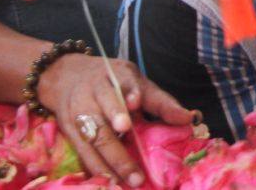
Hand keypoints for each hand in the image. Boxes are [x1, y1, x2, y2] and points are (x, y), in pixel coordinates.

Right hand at [39, 53, 195, 186]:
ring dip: (107, 164)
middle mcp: (94, 94)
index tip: (135, 103)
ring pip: (92, 140)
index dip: (130, 94)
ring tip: (122, 182)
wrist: (66, 76)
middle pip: (105, 120)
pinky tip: (107, 182)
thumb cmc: (112, 82)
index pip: (124, 84)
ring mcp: (79, 114)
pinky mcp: (69, 131)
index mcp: (115, 77)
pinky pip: (81, 153)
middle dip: (118, 148)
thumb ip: (161, 102)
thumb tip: (188, 119)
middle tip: (135, 170)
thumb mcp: (137, 82)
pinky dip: (93, 169)